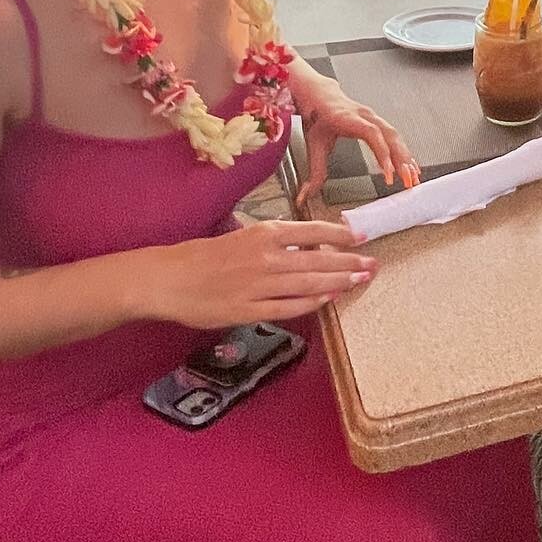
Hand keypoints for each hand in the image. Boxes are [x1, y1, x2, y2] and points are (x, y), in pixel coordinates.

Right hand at [141, 217, 377, 329]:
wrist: (169, 279)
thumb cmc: (203, 256)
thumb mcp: (242, 236)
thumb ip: (272, 240)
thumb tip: (305, 242)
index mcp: (263, 233)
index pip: (312, 230)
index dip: (341, 235)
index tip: (362, 237)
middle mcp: (266, 257)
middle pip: (318, 259)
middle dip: (349, 261)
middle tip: (373, 263)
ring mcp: (259, 285)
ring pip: (309, 283)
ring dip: (339, 281)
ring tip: (360, 280)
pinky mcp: (250, 310)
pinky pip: (289, 307)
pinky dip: (312, 303)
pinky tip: (330, 299)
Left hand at [295, 91, 419, 212]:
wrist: (320, 96)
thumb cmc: (318, 117)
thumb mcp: (313, 145)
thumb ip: (314, 172)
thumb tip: (306, 196)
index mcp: (349, 118)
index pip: (372, 134)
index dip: (383, 154)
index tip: (388, 174)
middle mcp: (366, 116)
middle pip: (390, 136)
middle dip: (401, 160)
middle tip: (407, 181)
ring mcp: (375, 118)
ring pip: (396, 137)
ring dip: (406, 158)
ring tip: (412, 178)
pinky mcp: (379, 123)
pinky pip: (395, 137)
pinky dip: (404, 153)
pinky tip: (411, 167)